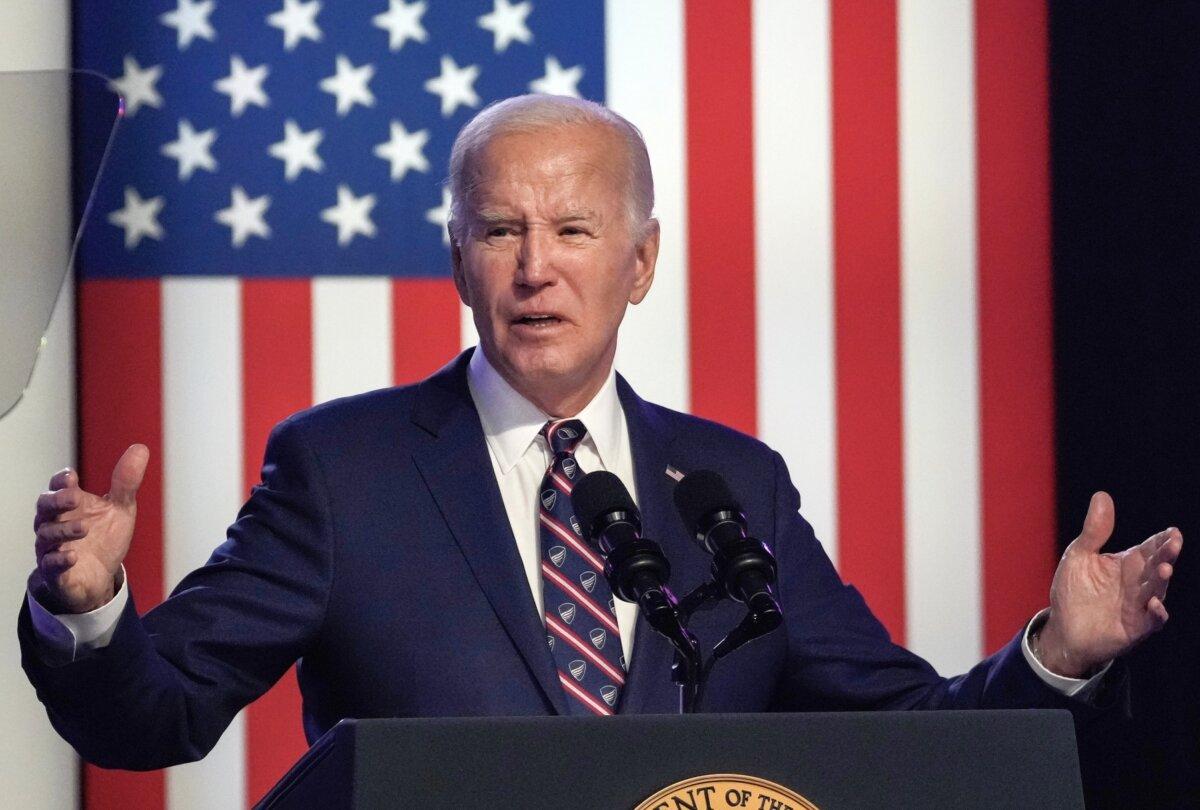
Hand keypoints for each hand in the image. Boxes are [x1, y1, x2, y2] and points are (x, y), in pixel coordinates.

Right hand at [32, 444, 148, 613]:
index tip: (71, 476)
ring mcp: (51, 547)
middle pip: (44, 507)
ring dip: (64, 530)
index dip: (61, 481)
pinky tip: (72, 556)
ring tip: (84, 528)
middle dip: (56, 501)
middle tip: (73, 497)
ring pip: (46, 535)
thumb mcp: (120, 508)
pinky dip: (58, 560)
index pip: (57, 487)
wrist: (101, 575)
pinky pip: (50, 565)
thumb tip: (141, 448)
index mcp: (69, 504)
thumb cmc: (104, 536)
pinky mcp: (55, 572)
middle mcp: (55, 523)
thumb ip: (126, 482)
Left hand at [1037, 492, 1181, 677]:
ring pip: (1156, 590)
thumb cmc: (1074, 590)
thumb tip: (1103, 495)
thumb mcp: (1080, 556)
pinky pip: (1152, 620)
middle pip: (1157, 566)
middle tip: (1173, 543)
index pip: (1150, 548)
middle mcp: (1138, 583)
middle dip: (1166, 555)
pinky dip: (1156, 612)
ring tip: (1163, 569)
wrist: (1064, 628)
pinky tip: (1154, 603)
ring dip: (1161, 580)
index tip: (1173, 532)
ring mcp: (1139, 605)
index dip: (1162, 540)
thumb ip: (1094, 531)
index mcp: (1128, 563)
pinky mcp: (1136, 627)